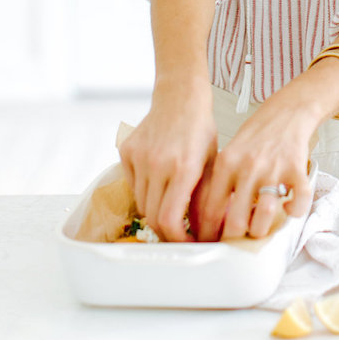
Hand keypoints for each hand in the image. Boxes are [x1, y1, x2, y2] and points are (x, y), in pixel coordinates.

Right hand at [118, 75, 215, 241]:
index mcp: (183, 169)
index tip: (187, 242)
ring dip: (155, 211)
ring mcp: (139, 158)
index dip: (177, 240)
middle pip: (152, 217)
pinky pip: (133, 185)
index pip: (169, 221)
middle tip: (180, 232)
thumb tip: (204, 232)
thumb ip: (205, 199)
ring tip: (171, 204)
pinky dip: (144, 192)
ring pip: (141, 204)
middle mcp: (158, 165)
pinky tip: (159, 180)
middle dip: (167, 231)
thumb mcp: (211, 164)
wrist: (180, 97)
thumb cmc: (201, 130)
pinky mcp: (126, 153)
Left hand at [189, 97, 314, 241]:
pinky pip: (298, 202)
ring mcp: (273, 168)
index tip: (209, 243)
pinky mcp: (297, 169)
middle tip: (235, 241)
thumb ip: (221, 181)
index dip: (207, 233)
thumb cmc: (258, 134)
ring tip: (259, 227)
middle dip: (234, 239)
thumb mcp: (230, 152)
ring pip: (264, 216)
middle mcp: (247, 167)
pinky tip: (290, 206)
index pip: (209, 209)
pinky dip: (295, 211)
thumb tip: (211, 218)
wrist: (287, 110)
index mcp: (226, 163)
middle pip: (235, 221)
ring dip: (262, 229)